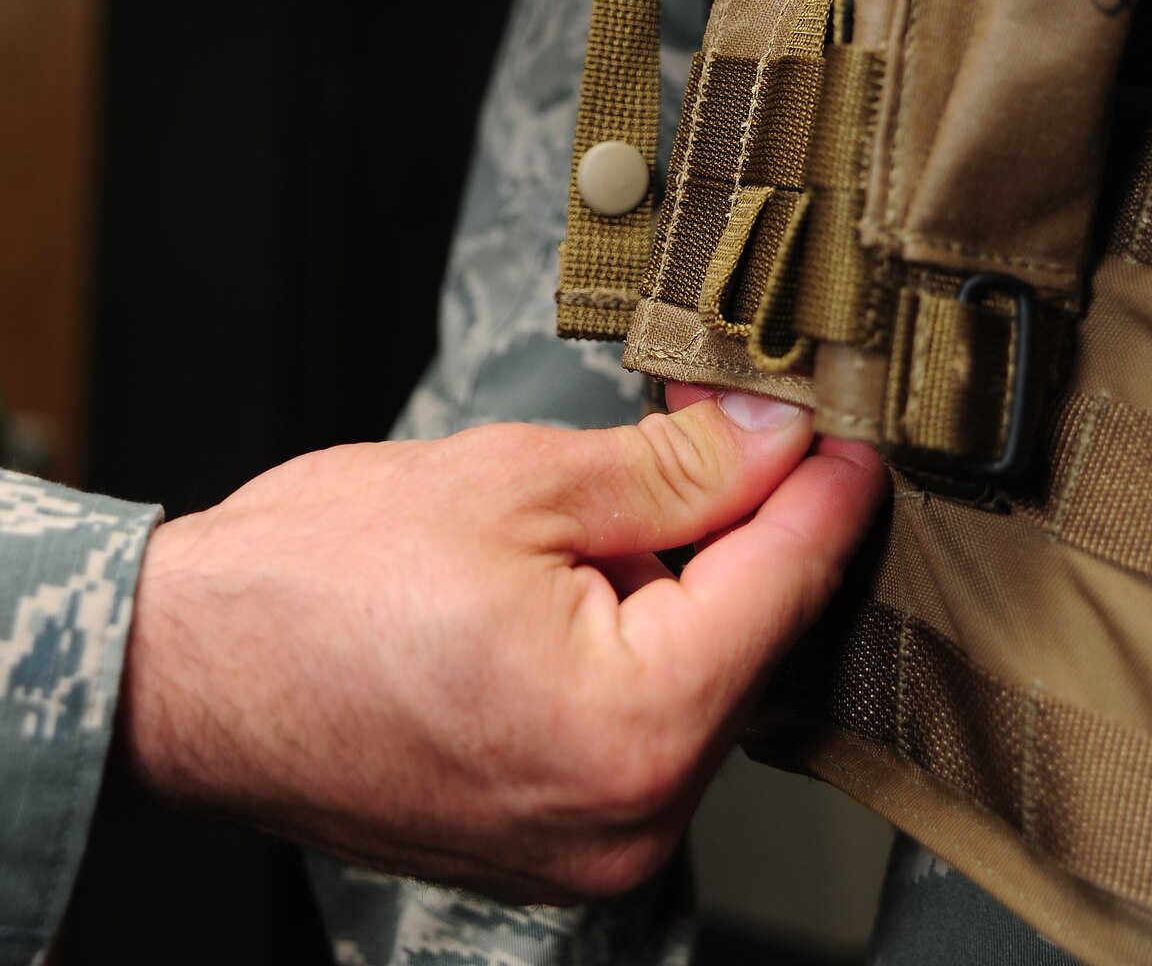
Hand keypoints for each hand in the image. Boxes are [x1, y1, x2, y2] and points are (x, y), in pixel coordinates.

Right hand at [117, 394, 886, 900]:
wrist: (185, 673)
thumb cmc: (316, 582)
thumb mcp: (517, 482)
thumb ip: (675, 471)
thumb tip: (776, 440)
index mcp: (632, 729)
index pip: (789, 582)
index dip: (832, 486)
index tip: (855, 426)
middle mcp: (629, 820)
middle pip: (757, 639)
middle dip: (755, 518)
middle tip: (730, 415)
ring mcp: (590, 846)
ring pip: (705, 681)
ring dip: (696, 578)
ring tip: (636, 482)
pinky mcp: (554, 842)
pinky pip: (645, 726)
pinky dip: (646, 638)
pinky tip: (602, 564)